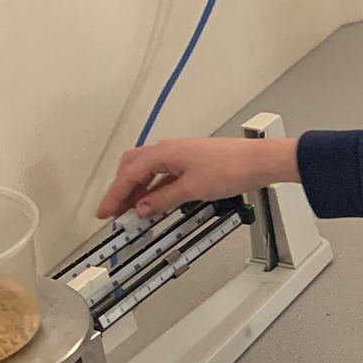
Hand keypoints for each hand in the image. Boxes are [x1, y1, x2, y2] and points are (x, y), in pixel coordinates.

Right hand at [96, 135, 298, 219]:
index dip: (113, 195)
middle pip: (133, 168)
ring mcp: (179, 155)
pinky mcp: (190, 162)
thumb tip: (144, 208)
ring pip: (147, 172)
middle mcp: (168, 150)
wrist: (258, 161)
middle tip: (114, 212)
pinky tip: (155, 203)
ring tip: (132, 212)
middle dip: (121, 191)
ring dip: (137, 191)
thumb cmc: (231, 167)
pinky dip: (154, 189)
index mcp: (163, 152)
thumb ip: (164, 200)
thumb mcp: (192, 189)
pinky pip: (163, 175)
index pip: (128, 175)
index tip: (104, 212)